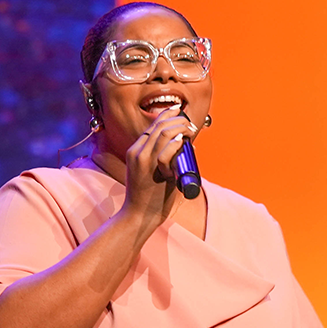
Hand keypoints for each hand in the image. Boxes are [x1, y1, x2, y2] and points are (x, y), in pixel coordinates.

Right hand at [121, 107, 195, 229]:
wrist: (137, 216)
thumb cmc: (148, 198)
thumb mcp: (151, 173)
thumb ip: (163, 160)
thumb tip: (185, 147)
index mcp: (135, 151)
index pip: (152, 126)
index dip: (167, 115)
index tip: (180, 111)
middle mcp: (137, 152)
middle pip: (158, 126)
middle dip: (178, 120)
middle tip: (190, 125)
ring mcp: (143, 161)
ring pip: (162, 134)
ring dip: (180, 128)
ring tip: (190, 130)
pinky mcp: (150, 171)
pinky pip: (164, 152)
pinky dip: (174, 144)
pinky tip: (183, 141)